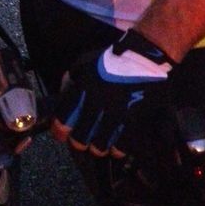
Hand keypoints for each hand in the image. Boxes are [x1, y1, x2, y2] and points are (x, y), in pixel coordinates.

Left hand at [53, 29, 175, 157]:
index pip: (63, 119)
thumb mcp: (85, 63)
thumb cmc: (112, 59)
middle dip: (79, 142)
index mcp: (82, 87)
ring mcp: (116, 113)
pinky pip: (121, 146)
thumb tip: (62, 97)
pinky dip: (117, 149)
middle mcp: (97, 102)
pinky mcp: (133, 120)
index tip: (62, 133)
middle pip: (80, 138)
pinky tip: (116, 145)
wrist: (145, 56)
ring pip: (99, 146)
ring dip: (98, 147)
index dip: (60, 131)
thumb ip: (70, 80)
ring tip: (100, 143)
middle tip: (82, 139)